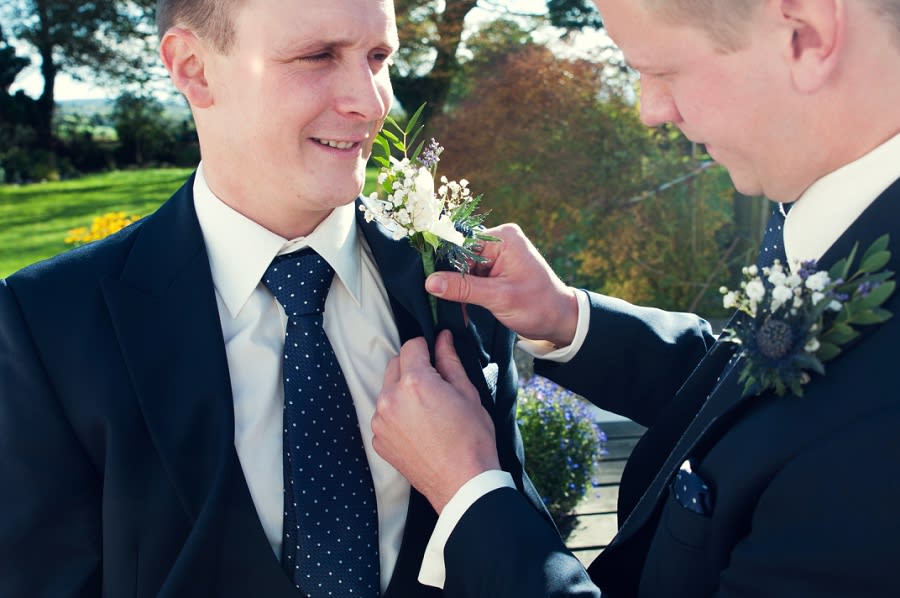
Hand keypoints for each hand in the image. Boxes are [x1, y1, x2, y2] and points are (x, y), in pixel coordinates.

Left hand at [372, 331, 499, 512]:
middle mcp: (391, 399)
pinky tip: (420, 429)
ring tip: (429, 412)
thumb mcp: (467, 393)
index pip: (411, 346)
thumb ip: (450, 361)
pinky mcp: (379, 440)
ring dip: (403, 392)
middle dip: (413, 368)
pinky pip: (385, 416)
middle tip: (436, 386)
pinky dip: (398, 416)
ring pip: (388, 391)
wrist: (463, 484)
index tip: (435, 356)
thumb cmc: (471, 440)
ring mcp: (381, 422)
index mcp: (414, 382)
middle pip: (395, 365)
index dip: (426, 348)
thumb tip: (443, 339)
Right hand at [425, 223, 578, 347]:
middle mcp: (499, 240)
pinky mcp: (495, 269)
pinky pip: (471, 276)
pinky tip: (461, 307)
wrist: (559, 320)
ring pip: (463, 268)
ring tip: (453, 307)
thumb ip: (464, 288)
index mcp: (503, 238)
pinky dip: (465, 292)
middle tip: (439, 299)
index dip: (444, 263)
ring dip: (457, 288)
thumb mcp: (499, 297)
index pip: (462, 244)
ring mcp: (497, 255)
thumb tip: (430, 282)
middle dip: (451, 278)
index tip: (429, 282)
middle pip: (460, 255)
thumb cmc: (538, 306)